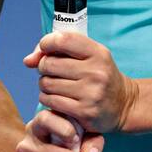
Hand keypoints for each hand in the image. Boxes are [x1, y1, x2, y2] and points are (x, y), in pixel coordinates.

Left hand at [24, 31, 138, 134]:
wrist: (124, 103)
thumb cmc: (100, 75)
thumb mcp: (90, 56)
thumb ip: (59, 51)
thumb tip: (27, 60)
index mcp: (98, 53)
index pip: (62, 40)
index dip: (46, 43)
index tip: (45, 50)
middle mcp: (95, 71)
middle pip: (49, 63)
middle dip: (44, 67)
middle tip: (51, 72)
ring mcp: (90, 93)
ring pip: (46, 84)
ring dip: (44, 85)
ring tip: (54, 86)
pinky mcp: (84, 112)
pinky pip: (50, 101)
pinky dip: (47, 99)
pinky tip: (56, 98)